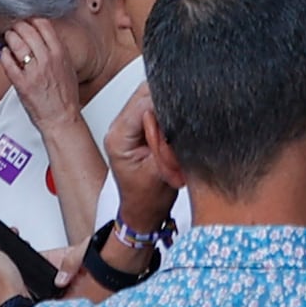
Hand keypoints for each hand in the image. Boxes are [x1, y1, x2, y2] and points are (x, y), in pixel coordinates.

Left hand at [3, 15, 88, 136]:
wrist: (62, 118)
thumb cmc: (65, 96)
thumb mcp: (67, 67)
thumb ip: (56, 51)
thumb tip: (43, 37)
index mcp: (60, 53)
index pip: (43, 25)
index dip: (32, 19)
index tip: (27, 20)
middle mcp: (47, 59)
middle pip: (28, 31)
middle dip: (18, 26)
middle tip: (14, 27)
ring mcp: (34, 72)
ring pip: (17, 44)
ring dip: (10, 37)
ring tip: (7, 37)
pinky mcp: (22, 84)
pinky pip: (8, 63)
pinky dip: (3, 55)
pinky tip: (3, 53)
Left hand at [103, 90, 175, 234]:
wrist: (144, 213)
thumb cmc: (149, 199)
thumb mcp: (163, 170)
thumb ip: (168, 140)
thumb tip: (180, 113)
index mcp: (119, 137)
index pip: (144, 101)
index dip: (168, 101)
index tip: (188, 106)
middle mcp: (118, 128)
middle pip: (145, 93)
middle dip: (168, 99)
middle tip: (185, 116)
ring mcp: (125, 126)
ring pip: (149, 96)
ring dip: (167, 105)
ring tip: (178, 125)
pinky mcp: (136, 127)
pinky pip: (152, 107)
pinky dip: (166, 111)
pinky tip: (174, 125)